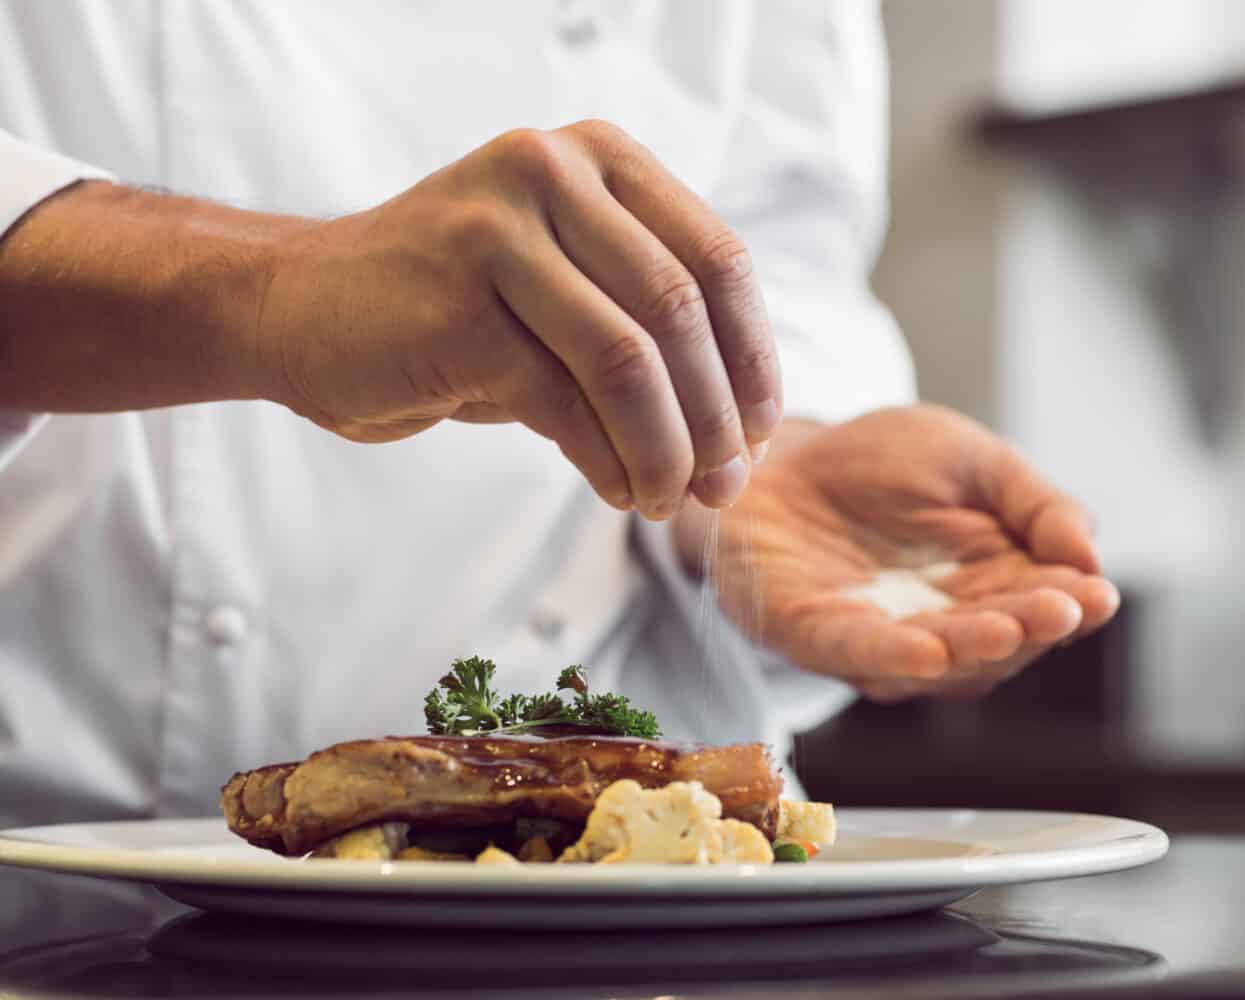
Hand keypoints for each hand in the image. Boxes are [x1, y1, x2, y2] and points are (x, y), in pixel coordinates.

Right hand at [256, 120, 779, 516]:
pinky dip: (606, 460)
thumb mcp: (564, 288)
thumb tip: (742, 440)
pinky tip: (615, 490)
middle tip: (724, 486)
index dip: (753, 358)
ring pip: (629, 360)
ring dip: (665, 450)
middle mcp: (550, 172)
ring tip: (666, 499)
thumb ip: (646, 328)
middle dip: (716, 418)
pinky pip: (564, 401)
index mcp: (597, 157)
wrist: (298, 307)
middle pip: (680, 312)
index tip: (760, 432)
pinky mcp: (454, 306)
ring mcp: (497, 232)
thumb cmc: (453, 309)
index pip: (718, 260)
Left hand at [681, 405, 1118, 700]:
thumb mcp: (972, 459)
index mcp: (990, 585)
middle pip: (998, 642)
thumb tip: (1091, 556)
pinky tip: (927, 652)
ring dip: (970, 648)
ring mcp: (878, 640)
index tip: (1097, 595)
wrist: (775, 452)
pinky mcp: (812, 636)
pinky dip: (890, 656)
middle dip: (1030, 627)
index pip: (1042, 605)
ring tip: (1006, 629)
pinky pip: (855, 653)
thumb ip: (1035, 503)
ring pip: (936, 660)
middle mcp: (941, 625)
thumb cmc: (877, 462)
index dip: (1071, 605)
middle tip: (1062, 611)